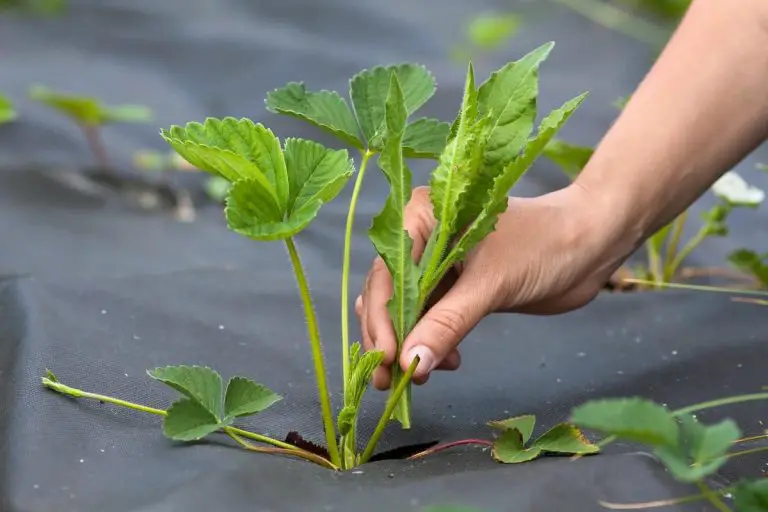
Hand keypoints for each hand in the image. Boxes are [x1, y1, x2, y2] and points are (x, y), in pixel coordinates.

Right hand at [355, 183, 626, 388]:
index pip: (386, 275)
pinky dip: (430, 342)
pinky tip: (447, 361)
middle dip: (390, 338)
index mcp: (421, 217)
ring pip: (405, 310)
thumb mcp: (491, 284)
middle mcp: (421, 237)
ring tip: (421, 375)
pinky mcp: (456, 286)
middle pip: (387, 294)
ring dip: (410, 344)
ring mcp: (438, 263)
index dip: (382, 320)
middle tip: (390, 381)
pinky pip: (429, 318)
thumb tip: (410, 364)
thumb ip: (447, 324)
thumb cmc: (545, 245)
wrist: (592, 244)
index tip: (386, 361)